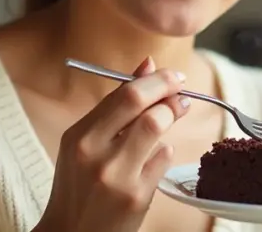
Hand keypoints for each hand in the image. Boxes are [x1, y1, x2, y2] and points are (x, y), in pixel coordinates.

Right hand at [35, 56, 189, 231]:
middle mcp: (94, 153)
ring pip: (156, 128)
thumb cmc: (79, 185)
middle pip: (142, 105)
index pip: (124, 93)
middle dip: (169, 91)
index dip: (155, 79)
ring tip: (176, 113)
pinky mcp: (136, 196)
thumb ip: (116, 104)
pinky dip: (165, 151)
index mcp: (79, 135)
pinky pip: (163, 159)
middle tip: (182, 91)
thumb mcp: (85, 142)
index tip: (172, 76)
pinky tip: (158, 154)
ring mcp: (117, 176)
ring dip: (172, 116)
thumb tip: (147, 64)